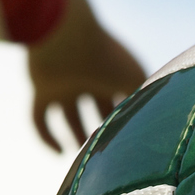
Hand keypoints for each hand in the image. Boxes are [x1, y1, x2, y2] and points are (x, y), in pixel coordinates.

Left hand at [27, 11, 145, 151]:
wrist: (67, 38)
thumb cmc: (106, 57)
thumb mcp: (136, 80)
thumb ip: (147, 101)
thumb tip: (155, 127)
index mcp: (109, 72)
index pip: (119, 99)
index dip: (125, 118)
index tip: (131, 138)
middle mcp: (86, 78)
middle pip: (94, 106)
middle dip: (102, 126)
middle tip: (109, 150)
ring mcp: (62, 84)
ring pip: (68, 113)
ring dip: (74, 134)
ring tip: (83, 156)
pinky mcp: (41, 90)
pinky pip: (38, 118)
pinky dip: (46, 137)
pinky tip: (58, 153)